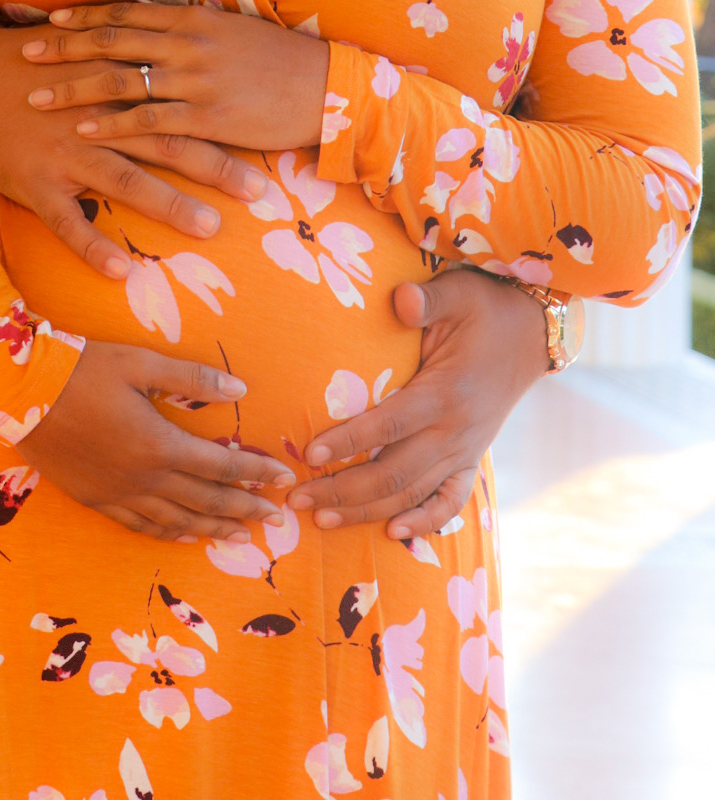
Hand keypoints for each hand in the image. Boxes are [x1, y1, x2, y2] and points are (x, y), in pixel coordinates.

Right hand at [0, 21, 266, 278]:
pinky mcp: (36, 184)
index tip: (266, 140)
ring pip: (124, 179)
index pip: (180, 106)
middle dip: (213, 166)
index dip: (222, 124)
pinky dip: (92, 246)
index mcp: (117, 88)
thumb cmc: (42, 70)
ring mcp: (66, 154)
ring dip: (168, 204)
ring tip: (209, 228)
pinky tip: (120, 270)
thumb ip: (139, 69)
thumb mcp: (92, 57)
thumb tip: (193, 71)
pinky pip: (66, 222)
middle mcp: (98, 120)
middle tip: (257, 190)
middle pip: (164, 141)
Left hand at [20, 0, 329, 152]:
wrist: (327, 88)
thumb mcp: (237, 30)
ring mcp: (195, 81)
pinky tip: (83, 130)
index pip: (124, 14)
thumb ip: (200, 26)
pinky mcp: (206, 118)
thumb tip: (178, 16)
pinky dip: (111, 125)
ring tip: (38, 97)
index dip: (83, 18)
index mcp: (192, 19)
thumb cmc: (282, 61)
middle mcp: (187, 44)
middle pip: (110, 42)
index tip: (50, 22)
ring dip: (73, 89)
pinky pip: (147, 121)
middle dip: (63, 48)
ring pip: (119, 81)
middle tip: (25, 53)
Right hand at [21, 341, 292, 540]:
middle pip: (205, 501)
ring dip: (212, 529)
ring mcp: (118, 494)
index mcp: (160, 445)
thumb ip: (191, 379)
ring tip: (240, 537)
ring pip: (176, 522)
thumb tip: (240, 390)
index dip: (256, 473)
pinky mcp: (95, 499)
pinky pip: (140, 526)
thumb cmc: (83, 370)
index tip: (284, 479)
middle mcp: (143, 479)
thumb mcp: (141, 363)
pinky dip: (168, 534)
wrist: (23, 393)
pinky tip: (183, 536)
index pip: (221, 466)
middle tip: (276, 519)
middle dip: (244, 510)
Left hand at [287, 269, 549, 539]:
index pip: (389, 424)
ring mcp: (465, 450)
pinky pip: (450, 501)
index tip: (309, 453)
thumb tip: (401, 298)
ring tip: (323, 520)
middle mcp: (455, 431)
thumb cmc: (483, 309)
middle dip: (343, 490)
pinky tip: (392, 533)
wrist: (529, 334)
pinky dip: (423, 521)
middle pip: (393, 473)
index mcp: (444, 392)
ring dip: (366, 511)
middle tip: (298, 498)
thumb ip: (426, 300)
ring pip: (412, 493)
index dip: (349, 441)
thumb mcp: (457, 294)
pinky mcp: (472, 459)